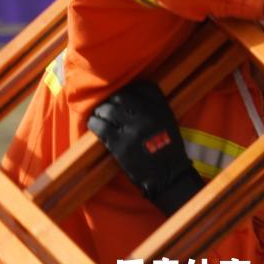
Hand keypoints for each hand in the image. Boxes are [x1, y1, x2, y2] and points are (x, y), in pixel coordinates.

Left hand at [89, 80, 206, 216]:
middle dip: (111, 100)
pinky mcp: (119, 144)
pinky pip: (100, 127)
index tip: (124, 95)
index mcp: (161, 109)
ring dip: (100, 111)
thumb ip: (155, 107)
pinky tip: (94, 124)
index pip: (142, 87)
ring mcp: (132, 130)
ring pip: (108, 110)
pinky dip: (94, 123)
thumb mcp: (169, 122)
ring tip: (98, 115)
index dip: (130, 89)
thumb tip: (134, 96)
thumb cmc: (169, 150)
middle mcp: (146, 116)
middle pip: (121, 96)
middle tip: (107, 106)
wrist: (169, 176)